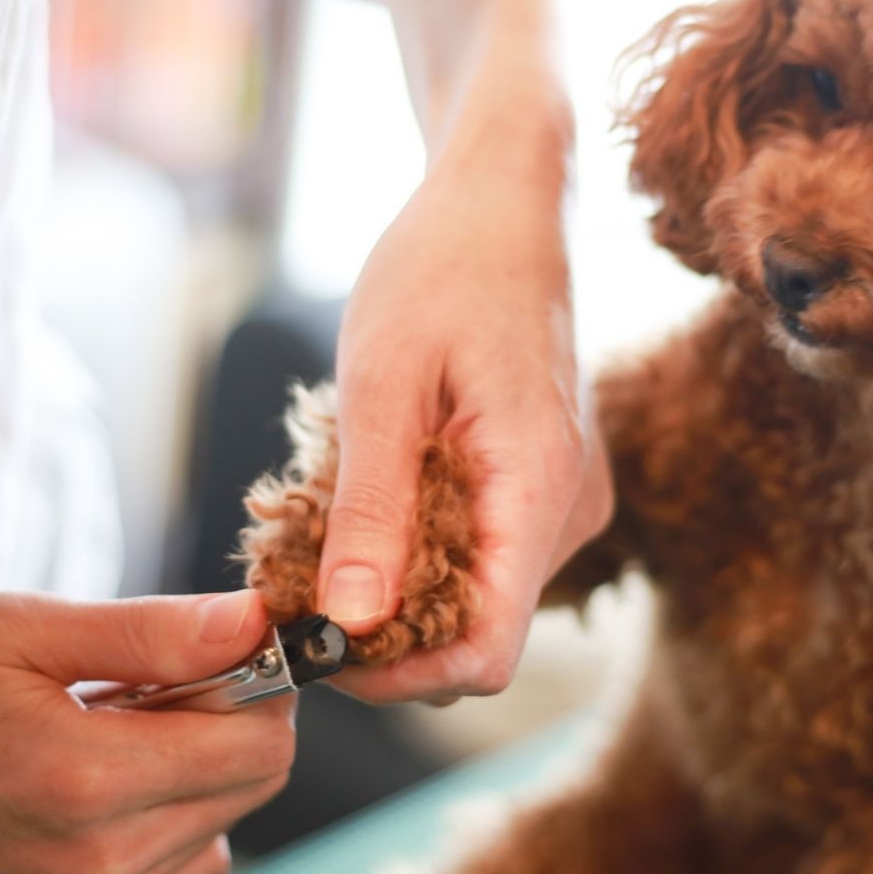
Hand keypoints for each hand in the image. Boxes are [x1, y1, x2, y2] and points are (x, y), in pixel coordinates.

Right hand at [0, 591, 294, 873]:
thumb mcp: (17, 629)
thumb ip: (151, 632)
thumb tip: (253, 619)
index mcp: (89, 782)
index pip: (260, 739)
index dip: (263, 677)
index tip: (224, 640)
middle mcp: (101, 864)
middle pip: (254, 784)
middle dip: (234, 716)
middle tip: (156, 676)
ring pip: (225, 827)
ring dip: (199, 770)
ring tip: (112, 727)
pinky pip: (180, 871)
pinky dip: (170, 822)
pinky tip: (101, 781)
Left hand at [318, 102, 612, 704]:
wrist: (505, 199)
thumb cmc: (441, 266)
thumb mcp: (382, 383)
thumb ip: (371, 510)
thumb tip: (350, 624)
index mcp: (539, 489)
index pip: (487, 652)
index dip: (400, 674)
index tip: (318, 649)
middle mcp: (571, 510)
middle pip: (480, 633)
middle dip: (389, 632)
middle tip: (301, 584)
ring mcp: (567, 499)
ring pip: (482, 595)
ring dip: (403, 587)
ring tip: (334, 525)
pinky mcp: (550, 485)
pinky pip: (490, 551)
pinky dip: (427, 547)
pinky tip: (378, 495)